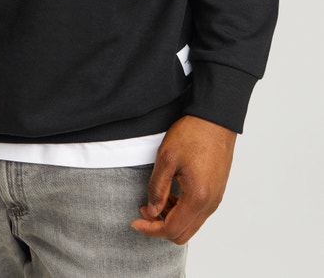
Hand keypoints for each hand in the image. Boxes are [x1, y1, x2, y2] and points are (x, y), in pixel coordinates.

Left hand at [131, 114, 236, 243]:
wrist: (215, 120)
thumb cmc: (192, 135)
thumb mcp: (166, 159)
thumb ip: (157, 189)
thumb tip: (151, 211)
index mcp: (198, 198)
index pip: (172, 229)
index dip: (151, 229)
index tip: (135, 221)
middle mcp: (210, 204)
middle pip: (183, 233)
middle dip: (160, 226)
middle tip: (144, 209)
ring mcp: (215, 198)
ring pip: (191, 224)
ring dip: (171, 217)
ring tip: (156, 198)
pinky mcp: (216, 191)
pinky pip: (198, 212)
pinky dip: (182, 210)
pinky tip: (171, 193)